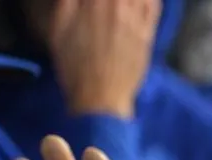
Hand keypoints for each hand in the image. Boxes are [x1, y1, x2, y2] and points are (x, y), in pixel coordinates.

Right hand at [50, 0, 159, 117]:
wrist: (100, 97)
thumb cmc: (73, 64)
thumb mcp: (57, 27)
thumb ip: (66, 1)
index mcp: (92, 0)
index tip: (91, 2)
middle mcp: (116, 4)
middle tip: (105, 5)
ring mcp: (135, 18)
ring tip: (120, 6)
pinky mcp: (148, 32)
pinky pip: (155, 4)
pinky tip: (141, 2)